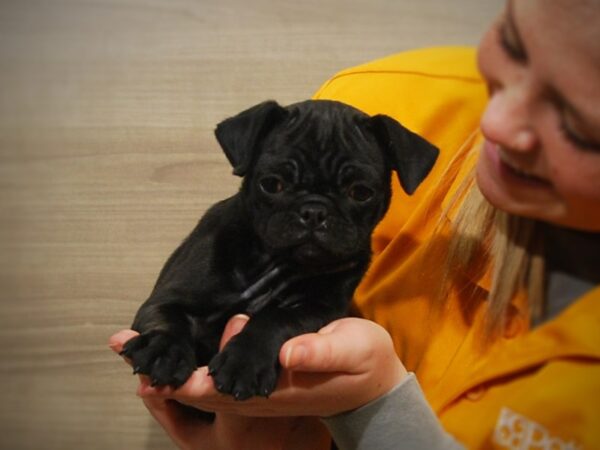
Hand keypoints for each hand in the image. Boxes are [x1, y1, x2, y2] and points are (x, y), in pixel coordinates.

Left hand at [117, 316, 406, 418]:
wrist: (371, 383)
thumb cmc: (362, 363)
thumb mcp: (349, 351)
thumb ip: (319, 354)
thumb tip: (286, 353)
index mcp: (275, 390)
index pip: (222, 389)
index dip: (186, 380)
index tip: (154, 370)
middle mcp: (259, 397)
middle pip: (200, 391)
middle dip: (162, 373)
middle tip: (124, 347)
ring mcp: (257, 393)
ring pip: (204, 388)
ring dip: (169, 371)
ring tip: (135, 350)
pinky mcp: (259, 382)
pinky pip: (216, 380)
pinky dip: (188, 368)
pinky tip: (175, 355)